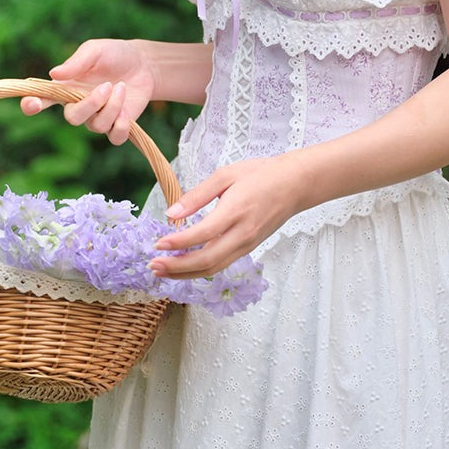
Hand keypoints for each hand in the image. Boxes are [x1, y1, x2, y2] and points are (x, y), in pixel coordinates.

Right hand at [20, 39, 157, 145]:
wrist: (144, 64)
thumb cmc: (114, 54)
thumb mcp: (95, 50)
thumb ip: (76, 62)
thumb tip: (54, 74)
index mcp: (67, 87)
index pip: (42, 99)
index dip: (32, 105)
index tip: (32, 104)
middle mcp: (79, 106)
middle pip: (72, 118)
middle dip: (90, 104)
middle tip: (107, 86)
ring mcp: (98, 118)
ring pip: (97, 126)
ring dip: (112, 107)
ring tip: (121, 86)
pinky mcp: (117, 127)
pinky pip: (114, 137)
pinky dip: (121, 126)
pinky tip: (126, 111)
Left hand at [151, 155, 302, 278]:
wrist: (295, 185)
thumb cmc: (260, 174)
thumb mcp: (226, 175)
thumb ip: (197, 195)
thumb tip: (171, 213)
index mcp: (236, 211)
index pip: (203, 234)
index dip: (179, 243)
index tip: (158, 244)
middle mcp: (243, 233)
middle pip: (207, 260)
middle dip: (177, 267)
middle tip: (153, 265)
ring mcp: (247, 244)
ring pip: (214, 268)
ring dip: (186, 273)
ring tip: (162, 271)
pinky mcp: (248, 248)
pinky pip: (221, 264)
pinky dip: (200, 269)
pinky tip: (183, 266)